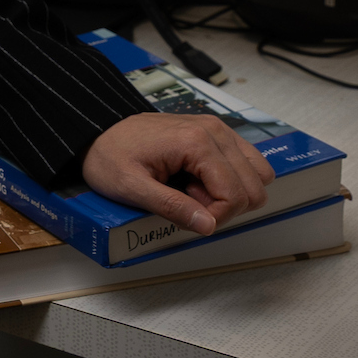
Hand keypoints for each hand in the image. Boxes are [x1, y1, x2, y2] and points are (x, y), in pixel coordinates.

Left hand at [81, 113, 273, 235]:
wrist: (100, 131)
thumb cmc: (110, 155)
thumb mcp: (132, 188)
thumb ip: (172, 208)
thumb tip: (208, 226)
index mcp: (196, 142)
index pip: (236, 195)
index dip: (215, 216)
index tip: (187, 214)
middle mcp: (215, 131)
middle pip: (253, 187)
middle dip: (224, 205)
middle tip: (188, 199)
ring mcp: (218, 130)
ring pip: (257, 175)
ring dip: (230, 193)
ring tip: (192, 189)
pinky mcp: (217, 134)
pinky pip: (246, 164)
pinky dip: (229, 180)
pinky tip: (197, 181)